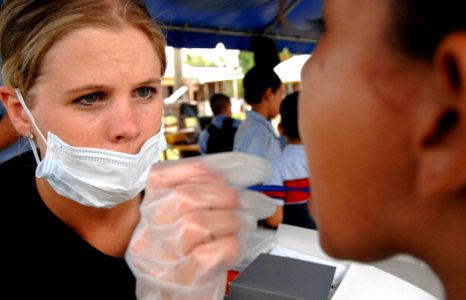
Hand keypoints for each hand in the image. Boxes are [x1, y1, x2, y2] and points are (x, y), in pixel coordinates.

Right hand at [126, 152, 274, 299]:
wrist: (178, 297)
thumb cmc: (187, 257)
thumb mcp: (187, 218)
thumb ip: (202, 192)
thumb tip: (234, 170)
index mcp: (147, 211)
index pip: (165, 174)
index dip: (206, 166)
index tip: (240, 167)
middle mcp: (147, 233)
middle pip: (184, 196)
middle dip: (223, 194)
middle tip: (241, 201)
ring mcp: (162, 259)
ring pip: (197, 223)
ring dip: (230, 221)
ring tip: (238, 226)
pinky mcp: (182, 281)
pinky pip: (208, 254)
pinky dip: (230, 246)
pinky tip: (232, 245)